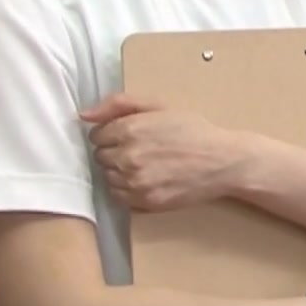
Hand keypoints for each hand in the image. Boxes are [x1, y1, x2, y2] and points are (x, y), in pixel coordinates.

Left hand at [79, 94, 251, 210]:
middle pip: (100, 157)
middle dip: (115, 152)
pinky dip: (127, 188)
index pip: (97, 135)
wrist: (222, 161)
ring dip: (120, 171)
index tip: (131, 135)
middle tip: (141, 150)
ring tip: (146, 165)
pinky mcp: (143, 201)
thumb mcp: (159, 105)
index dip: (113, 134)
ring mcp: (134, 182)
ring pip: (107, 177)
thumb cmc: (193, 130)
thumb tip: (83, 115)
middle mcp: (127, 157)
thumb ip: (119, 104)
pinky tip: (147, 179)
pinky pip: (118, 196)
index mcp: (129, 129)